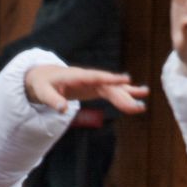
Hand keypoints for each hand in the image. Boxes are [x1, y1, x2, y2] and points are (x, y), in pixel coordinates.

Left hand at [23, 65, 147, 114]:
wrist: (43, 77)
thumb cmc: (41, 84)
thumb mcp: (42, 92)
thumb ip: (52, 100)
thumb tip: (62, 110)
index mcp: (75, 76)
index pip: (94, 77)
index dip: (109, 78)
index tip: (125, 79)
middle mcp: (87, 77)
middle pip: (108, 86)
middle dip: (123, 95)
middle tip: (137, 107)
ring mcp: (93, 82)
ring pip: (113, 88)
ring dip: (128, 95)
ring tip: (144, 99)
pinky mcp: (95, 88)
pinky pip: (112, 91)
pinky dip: (124, 95)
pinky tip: (138, 97)